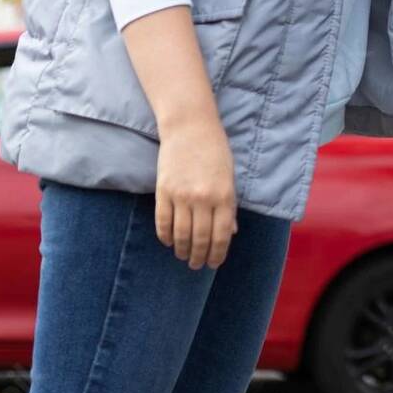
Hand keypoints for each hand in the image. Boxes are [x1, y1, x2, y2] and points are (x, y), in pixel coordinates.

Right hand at [155, 114, 238, 269]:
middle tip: (196, 265)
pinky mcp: (163, 191)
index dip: (217, 254)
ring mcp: (182, 196)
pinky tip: (169, 242)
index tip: (213, 264)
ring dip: (182, 250)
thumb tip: (230, 233)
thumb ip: (229, 207)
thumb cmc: (215, 152)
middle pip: (200, 239)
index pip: (221, 236)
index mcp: (225, 196)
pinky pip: (162, 222)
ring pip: (180, 234)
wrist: (190, 128)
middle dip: (199, 257)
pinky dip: (165, 236)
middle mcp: (204, 199)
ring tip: (183, 256)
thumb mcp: (230, 178)